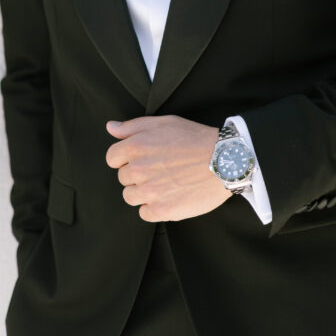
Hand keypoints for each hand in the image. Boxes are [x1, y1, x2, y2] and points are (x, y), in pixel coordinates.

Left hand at [105, 115, 230, 221]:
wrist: (225, 160)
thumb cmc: (196, 139)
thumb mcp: (165, 122)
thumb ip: (133, 126)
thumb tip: (111, 127)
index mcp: (136, 146)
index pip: (112, 158)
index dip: (126, 158)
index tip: (143, 158)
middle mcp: (138, 169)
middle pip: (123, 178)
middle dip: (137, 174)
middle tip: (160, 169)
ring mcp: (149, 191)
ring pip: (131, 196)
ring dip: (144, 192)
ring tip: (165, 184)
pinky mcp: (162, 210)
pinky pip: (144, 213)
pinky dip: (154, 208)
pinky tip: (169, 197)